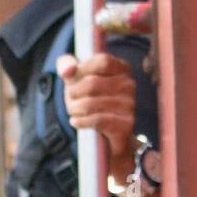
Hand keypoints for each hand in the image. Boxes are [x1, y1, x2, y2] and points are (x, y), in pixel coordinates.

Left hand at [57, 53, 136, 178]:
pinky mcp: (126, 124)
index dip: (82, 68)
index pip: (103, 60)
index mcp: (121, 68)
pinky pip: (97, 120)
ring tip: (74, 112)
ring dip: (75, 109)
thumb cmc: (89, 100)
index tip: (71, 78)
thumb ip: (67, 65)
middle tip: (71, 100)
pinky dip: (81, 121)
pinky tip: (76, 122)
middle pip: (92, 83)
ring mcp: (130, 104)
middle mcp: (129, 84)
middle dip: (73, 93)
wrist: (106, 135)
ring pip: (91, 103)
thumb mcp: (76, 79)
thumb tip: (67, 71)